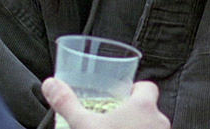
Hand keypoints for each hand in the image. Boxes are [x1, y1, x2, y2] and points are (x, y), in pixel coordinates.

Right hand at [42, 77, 170, 128]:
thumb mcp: (82, 125)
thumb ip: (66, 103)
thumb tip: (51, 85)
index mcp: (143, 107)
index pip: (147, 87)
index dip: (134, 89)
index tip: (119, 95)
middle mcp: (158, 122)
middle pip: (148, 109)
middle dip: (131, 114)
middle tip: (111, 120)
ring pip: (150, 128)